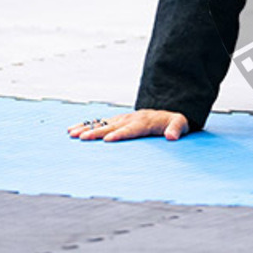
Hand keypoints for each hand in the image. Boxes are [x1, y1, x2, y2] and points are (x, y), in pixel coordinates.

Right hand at [67, 109, 188, 141]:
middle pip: (113, 126)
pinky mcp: (119, 119)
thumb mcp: (181, 124)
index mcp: (146, 121)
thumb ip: (176, 129)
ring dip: (88, 128)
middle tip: (82, 138)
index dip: (120, 134)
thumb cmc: (174, 121)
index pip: (131, 129)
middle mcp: (132, 118)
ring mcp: (124, 117)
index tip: (108, 139)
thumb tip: (172, 136)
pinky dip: (88, 125)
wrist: (168, 112)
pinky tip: (74, 129)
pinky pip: (102, 121)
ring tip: (72, 133)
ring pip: (104, 123)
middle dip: (97, 132)